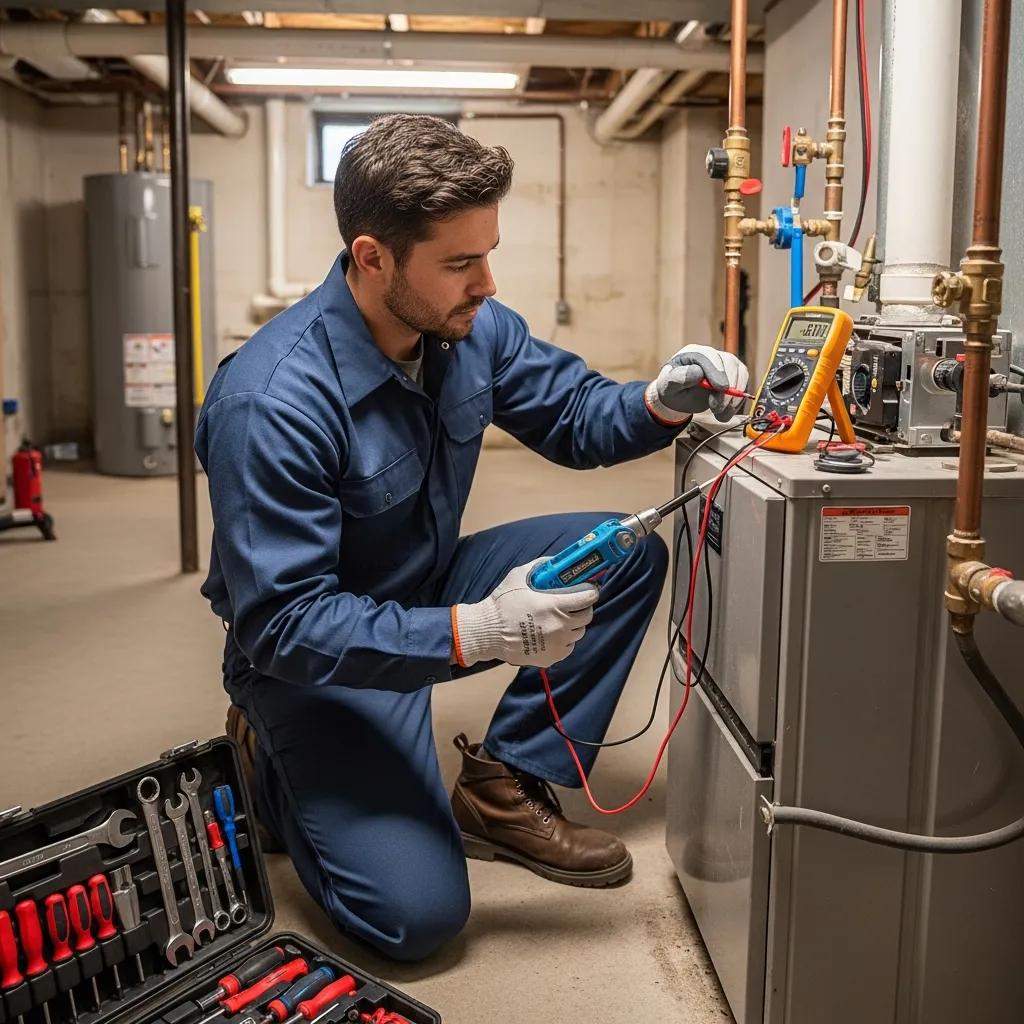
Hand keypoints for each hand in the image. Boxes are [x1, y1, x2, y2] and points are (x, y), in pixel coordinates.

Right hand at [453, 560, 599, 668]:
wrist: (488, 632)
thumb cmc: (503, 602)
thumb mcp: (519, 576)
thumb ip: (541, 566)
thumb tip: (558, 561)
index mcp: (555, 606)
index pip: (588, 597)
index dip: (591, 591)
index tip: (589, 588)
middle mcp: (560, 627)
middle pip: (587, 616)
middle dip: (583, 608)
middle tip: (574, 603)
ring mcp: (557, 645)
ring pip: (578, 633)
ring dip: (573, 624)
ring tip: (560, 619)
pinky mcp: (552, 658)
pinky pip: (567, 647)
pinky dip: (564, 640)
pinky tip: (553, 634)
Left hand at [645, 344, 749, 423]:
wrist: (679, 398)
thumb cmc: (673, 389)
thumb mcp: (668, 385)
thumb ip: (678, 378)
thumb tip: (697, 372)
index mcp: (694, 353)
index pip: (709, 357)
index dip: (716, 372)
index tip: (720, 388)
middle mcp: (713, 355)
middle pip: (729, 363)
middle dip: (727, 387)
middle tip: (716, 408)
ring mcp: (726, 364)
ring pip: (740, 374)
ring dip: (733, 397)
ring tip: (719, 414)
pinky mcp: (734, 376)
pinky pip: (743, 386)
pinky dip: (736, 402)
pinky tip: (725, 413)